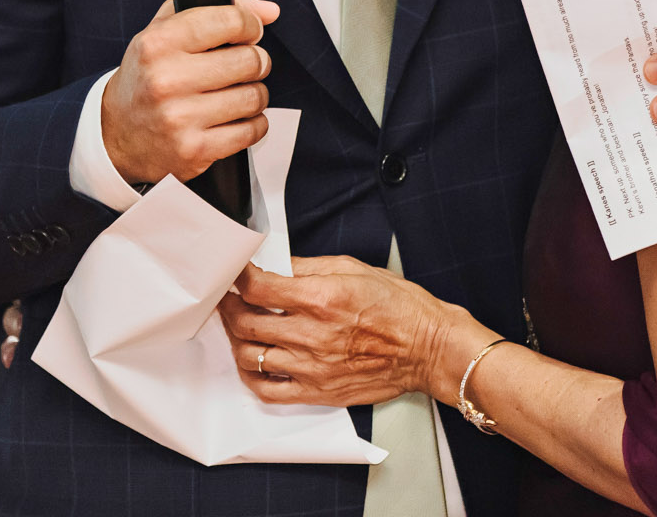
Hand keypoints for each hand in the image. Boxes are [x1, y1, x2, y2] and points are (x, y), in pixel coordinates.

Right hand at [101, 0, 278, 185]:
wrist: (118, 134)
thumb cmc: (147, 77)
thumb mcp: (164, 32)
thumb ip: (214, 8)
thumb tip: (269, 10)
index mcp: (157, 44)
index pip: (229, 20)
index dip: (250, 24)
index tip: (249, 32)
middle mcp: (166, 80)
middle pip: (249, 60)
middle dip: (256, 60)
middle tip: (246, 65)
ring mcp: (180, 118)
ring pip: (255, 96)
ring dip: (255, 93)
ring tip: (239, 91)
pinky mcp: (195, 150)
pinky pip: (252, 130)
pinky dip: (254, 123)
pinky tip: (236, 118)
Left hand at [217, 257, 481, 408]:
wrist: (428, 348)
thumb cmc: (401, 308)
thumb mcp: (356, 269)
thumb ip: (309, 267)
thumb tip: (276, 265)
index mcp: (323, 298)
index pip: (258, 287)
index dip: (237, 276)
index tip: (235, 272)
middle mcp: (313, 335)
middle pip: (245, 321)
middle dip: (229, 304)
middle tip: (228, 296)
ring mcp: (312, 368)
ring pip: (249, 355)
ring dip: (235, 337)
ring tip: (238, 324)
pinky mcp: (317, 392)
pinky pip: (267, 390)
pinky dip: (250, 374)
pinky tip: (252, 361)